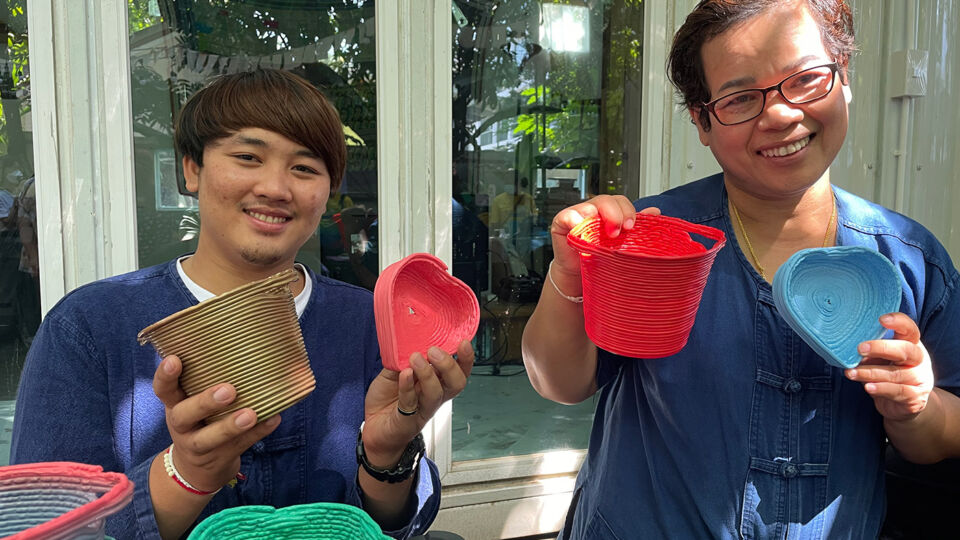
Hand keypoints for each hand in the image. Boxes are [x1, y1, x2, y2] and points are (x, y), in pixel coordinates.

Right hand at [153, 355, 281, 491]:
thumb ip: (206, 379)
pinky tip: (273, 418)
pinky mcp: (218, 459)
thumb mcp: (193, 400)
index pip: (163, 389)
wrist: (195, 469)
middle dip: (205, 402)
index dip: (165, 375)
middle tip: (228, 390)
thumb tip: (245, 341)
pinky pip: (239, 446)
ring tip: (251, 414)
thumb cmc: (200, 419)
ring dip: (231, 426)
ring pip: (209, 439)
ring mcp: (197, 446)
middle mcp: (181, 425)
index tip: (174, 359)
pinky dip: (258, 433)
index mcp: (174, 404)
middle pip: (183, 415)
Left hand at [361, 341, 474, 466]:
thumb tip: (409, 340)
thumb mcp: (395, 371)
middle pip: (456, 383)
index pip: (459, 371)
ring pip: (435, 393)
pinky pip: (410, 401)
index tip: (463, 343)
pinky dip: (407, 386)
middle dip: (449, 365)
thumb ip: (404, 358)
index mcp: (436, 382)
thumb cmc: (387, 399)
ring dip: (428, 374)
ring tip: (415, 359)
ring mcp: (422, 409)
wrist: (373, 426)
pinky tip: (404, 374)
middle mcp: (434, 396)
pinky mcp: (407, 419)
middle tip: (434, 351)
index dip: (466, 359)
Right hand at [549, 195, 658, 276]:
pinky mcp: (561, 223)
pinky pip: (567, 216)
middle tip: (619, 232)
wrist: (580, 274)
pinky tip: (580, 229)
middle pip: (606, 200)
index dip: (628, 211)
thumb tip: (655, 212)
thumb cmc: (600, 258)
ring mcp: (577, 215)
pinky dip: (574, 220)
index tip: (632, 226)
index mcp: (610, 212)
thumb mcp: (622, 244)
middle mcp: (594, 211)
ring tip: (602, 235)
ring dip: (597, 218)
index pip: (621, 202)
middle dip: (616, 214)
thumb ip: (637, 228)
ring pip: (588, 206)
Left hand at [845, 313, 933, 421]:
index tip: (881, 319)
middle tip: (860, 348)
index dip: (899, 322)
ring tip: (851, 373)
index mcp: (911, 345)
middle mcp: (919, 360)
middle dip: (881, 348)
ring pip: (896, 374)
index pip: (910, 330)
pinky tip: (867, 387)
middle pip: (905, 350)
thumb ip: (871, 352)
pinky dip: (881, 388)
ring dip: (870, 373)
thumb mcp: (881, 359)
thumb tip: (846, 346)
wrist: (904, 405)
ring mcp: (919, 379)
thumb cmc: (887, 374)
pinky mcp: (915, 398)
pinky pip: (897, 391)